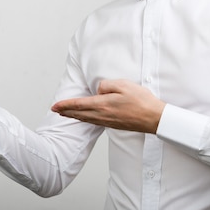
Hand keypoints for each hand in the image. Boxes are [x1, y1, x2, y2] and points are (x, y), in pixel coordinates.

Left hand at [51, 79, 165, 133]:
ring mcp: (108, 122)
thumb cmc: (141, 101)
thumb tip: (98, 90)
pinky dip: (84, 120)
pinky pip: (93, 122)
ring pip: (86, 119)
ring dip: (74, 116)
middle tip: (55, 110)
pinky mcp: (113, 125)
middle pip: (79, 114)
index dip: (65, 104)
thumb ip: (106, 85)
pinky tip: (85, 118)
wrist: (153, 118)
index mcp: (103, 104)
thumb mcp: (123, 85)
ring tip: (66, 114)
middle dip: (66, 111)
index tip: (55, 105)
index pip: (79, 104)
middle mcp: (102, 115)